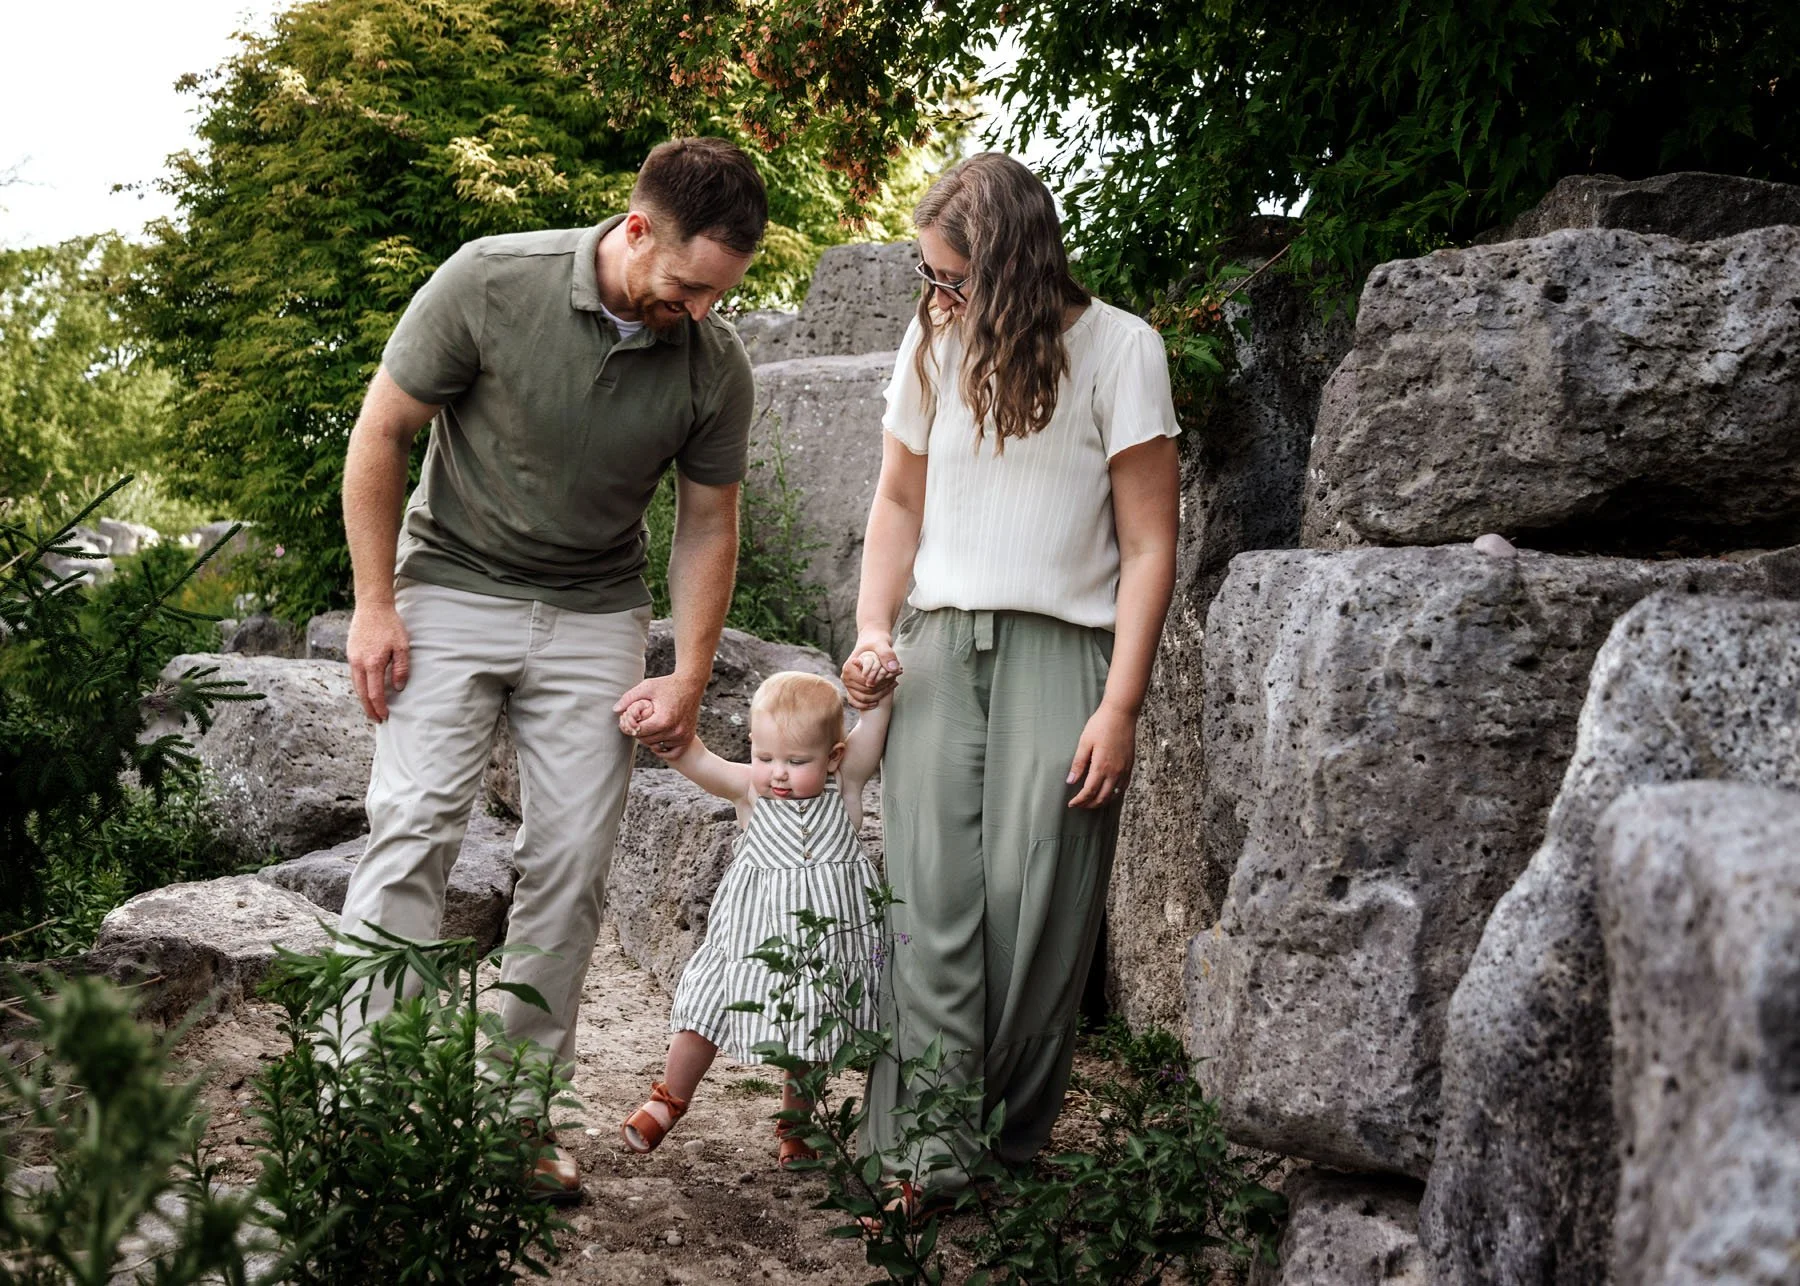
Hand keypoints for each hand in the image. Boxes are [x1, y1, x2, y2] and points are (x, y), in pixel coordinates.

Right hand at [347, 602, 410, 722]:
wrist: (372, 606)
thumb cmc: (390, 625)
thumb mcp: (403, 646)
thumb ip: (401, 668)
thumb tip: (399, 688)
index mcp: (373, 663)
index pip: (374, 693)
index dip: (379, 707)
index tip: (385, 717)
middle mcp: (359, 663)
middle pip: (361, 693)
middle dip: (369, 709)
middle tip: (377, 720)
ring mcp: (352, 658)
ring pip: (355, 685)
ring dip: (363, 699)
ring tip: (371, 708)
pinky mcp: (350, 653)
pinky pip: (354, 675)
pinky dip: (359, 687)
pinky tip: (366, 690)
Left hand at [612, 673, 703, 755]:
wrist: (691, 683)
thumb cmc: (667, 684)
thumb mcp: (647, 687)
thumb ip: (629, 698)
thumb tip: (615, 710)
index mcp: (663, 720)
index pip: (639, 731)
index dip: (631, 726)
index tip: (630, 719)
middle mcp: (674, 731)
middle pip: (647, 740)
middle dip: (639, 732)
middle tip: (638, 723)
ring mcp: (682, 735)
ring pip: (657, 746)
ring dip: (650, 739)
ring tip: (649, 727)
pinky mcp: (688, 737)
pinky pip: (673, 752)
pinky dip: (664, 749)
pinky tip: (659, 740)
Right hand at [841, 628, 900, 709]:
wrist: (871, 640)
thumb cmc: (876, 641)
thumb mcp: (882, 644)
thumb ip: (887, 654)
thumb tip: (893, 668)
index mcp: (849, 667)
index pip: (867, 683)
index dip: (882, 682)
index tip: (895, 676)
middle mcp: (845, 677)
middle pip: (866, 692)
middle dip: (883, 688)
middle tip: (896, 680)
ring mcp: (848, 684)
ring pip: (863, 699)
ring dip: (879, 695)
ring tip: (892, 685)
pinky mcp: (852, 688)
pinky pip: (857, 702)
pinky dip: (868, 704)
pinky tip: (879, 701)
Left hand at [1067, 703, 1136, 808]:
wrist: (1121, 714)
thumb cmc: (1101, 725)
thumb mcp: (1085, 743)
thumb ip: (1078, 764)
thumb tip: (1070, 781)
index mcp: (1101, 766)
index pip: (1089, 792)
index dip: (1080, 801)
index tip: (1072, 804)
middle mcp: (1115, 772)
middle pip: (1102, 798)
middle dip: (1089, 804)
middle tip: (1079, 804)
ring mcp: (1124, 770)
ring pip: (1113, 795)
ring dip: (1102, 801)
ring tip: (1091, 801)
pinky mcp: (1130, 765)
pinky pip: (1123, 787)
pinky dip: (1114, 794)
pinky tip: (1107, 792)